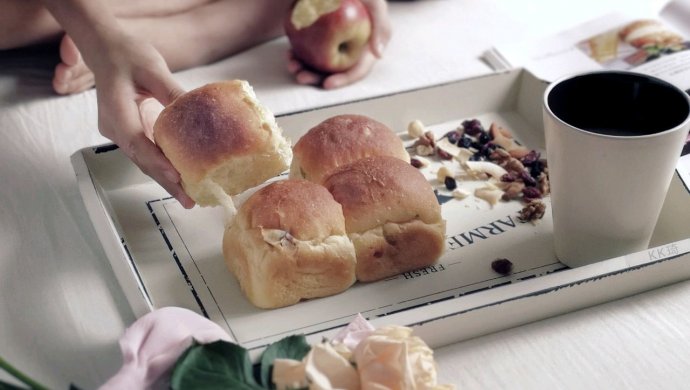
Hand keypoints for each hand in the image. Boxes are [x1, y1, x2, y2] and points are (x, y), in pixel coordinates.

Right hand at [90, 32, 195, 207]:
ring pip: (143, 160)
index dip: (156, 162)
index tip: (176, 177)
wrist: (105, 48)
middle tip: (189, 201)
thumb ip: (173, 92)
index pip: (136, 142)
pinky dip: (162, 165)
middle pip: (141, 159)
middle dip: (165, 182)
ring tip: (189, 196)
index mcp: (115, 110)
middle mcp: (113, 126)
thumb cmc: (127, 54)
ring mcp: (118, 131)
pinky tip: (181, 176)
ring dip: (165, 178)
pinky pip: (146, 152)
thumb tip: (198, 112)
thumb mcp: (153, 68)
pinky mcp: (128, 131)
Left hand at [287, 0, 391, 88]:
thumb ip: (381, 26)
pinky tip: (289, 55)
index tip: (327, 84)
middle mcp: (350, 50)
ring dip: (304, 68)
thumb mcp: (375, 3)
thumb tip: (378, 55)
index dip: (343, 80)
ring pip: (319, 64)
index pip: (357, 70)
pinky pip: (309, 52)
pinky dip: (299, 55)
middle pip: (334, 72)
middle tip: (301, 76)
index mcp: (367, 49)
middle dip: (317, 77)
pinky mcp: (319, 37)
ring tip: (292, 66)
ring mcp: (333, 44)